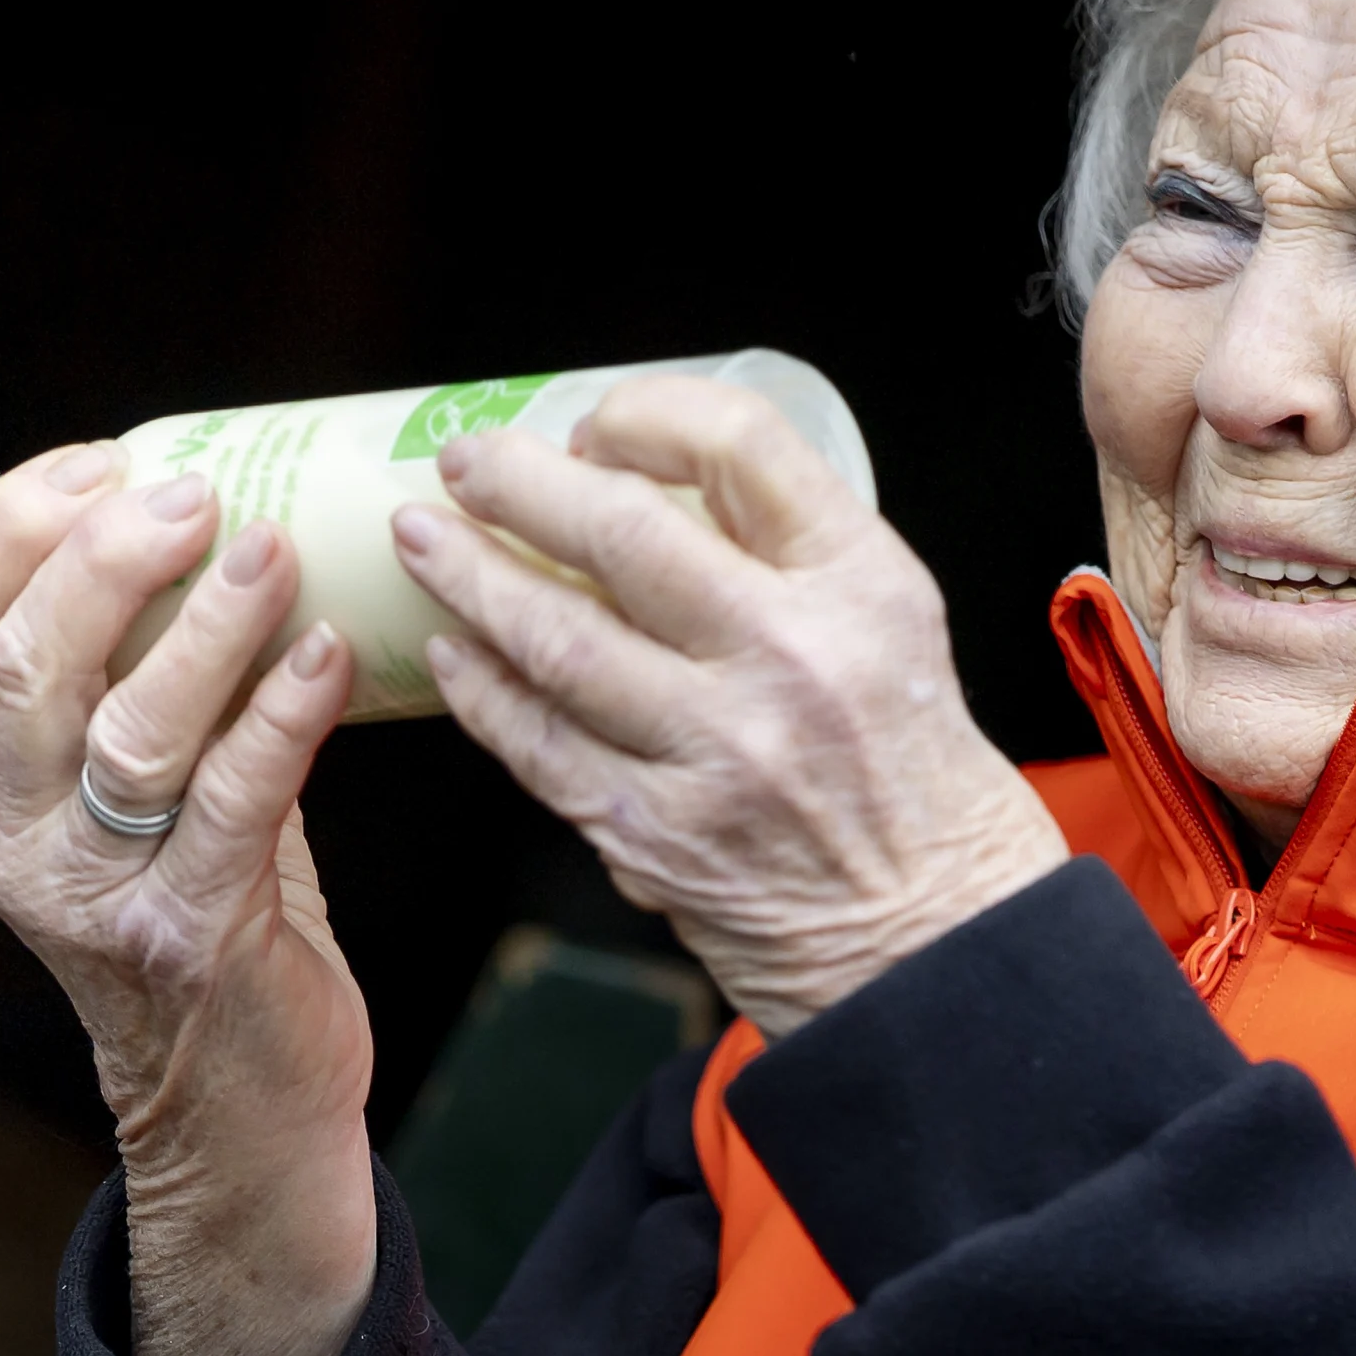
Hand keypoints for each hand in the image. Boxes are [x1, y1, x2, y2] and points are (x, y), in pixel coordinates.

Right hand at [0, 443, 374, 1355]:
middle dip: (108, 557)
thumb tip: (226, 511)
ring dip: (207, 629)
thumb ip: (148, 674)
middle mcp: (9, 834)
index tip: (114, 458)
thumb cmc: (201, 913)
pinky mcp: (186, 936)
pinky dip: (282, 717)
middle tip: (199, 494)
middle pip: (24, 662)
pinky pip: (232, 804)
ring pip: (124, 732)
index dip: (22, 520)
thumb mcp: (136, 792)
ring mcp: (89, 894)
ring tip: (276, 554)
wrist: (233, 1107)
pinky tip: (329, 658)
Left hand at [397, 377, 1066, 1036]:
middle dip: (519, 484)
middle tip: (464, 461)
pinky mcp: (660, 836)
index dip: (647, 414)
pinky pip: (542, 746)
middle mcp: (793, 660)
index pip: (741, 445)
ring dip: (472, 580)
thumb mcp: (895, 628)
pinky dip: (486, 692)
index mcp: (864, 585)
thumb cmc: (912, 776)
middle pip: (623, 533)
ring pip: (559, 641)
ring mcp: (719, 754)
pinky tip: (455, 652)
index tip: (595, 424)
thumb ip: (790, 557)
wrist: (933, 941)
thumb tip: (642, 483)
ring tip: (422, 538)